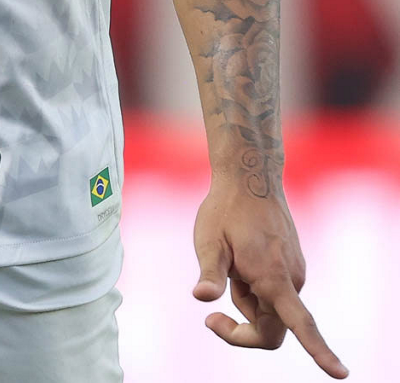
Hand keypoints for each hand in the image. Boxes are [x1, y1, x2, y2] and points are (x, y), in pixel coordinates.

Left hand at [193, 179, 347, 377]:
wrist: (250, 177)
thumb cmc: (225, 210)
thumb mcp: (209, 240)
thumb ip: (210, 272)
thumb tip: (201, 298)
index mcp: (273, 278)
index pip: (301, 324)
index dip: (320, 352)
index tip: (340, 374)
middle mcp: (291, 279)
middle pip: (271, 329)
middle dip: (243, 330)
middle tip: (210, 319)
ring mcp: (294, 272)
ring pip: (268, 309)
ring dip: (245, 300)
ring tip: (229, 263)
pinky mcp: (291, 266)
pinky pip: (272, 293)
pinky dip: (253, 288)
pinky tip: (240, 258)